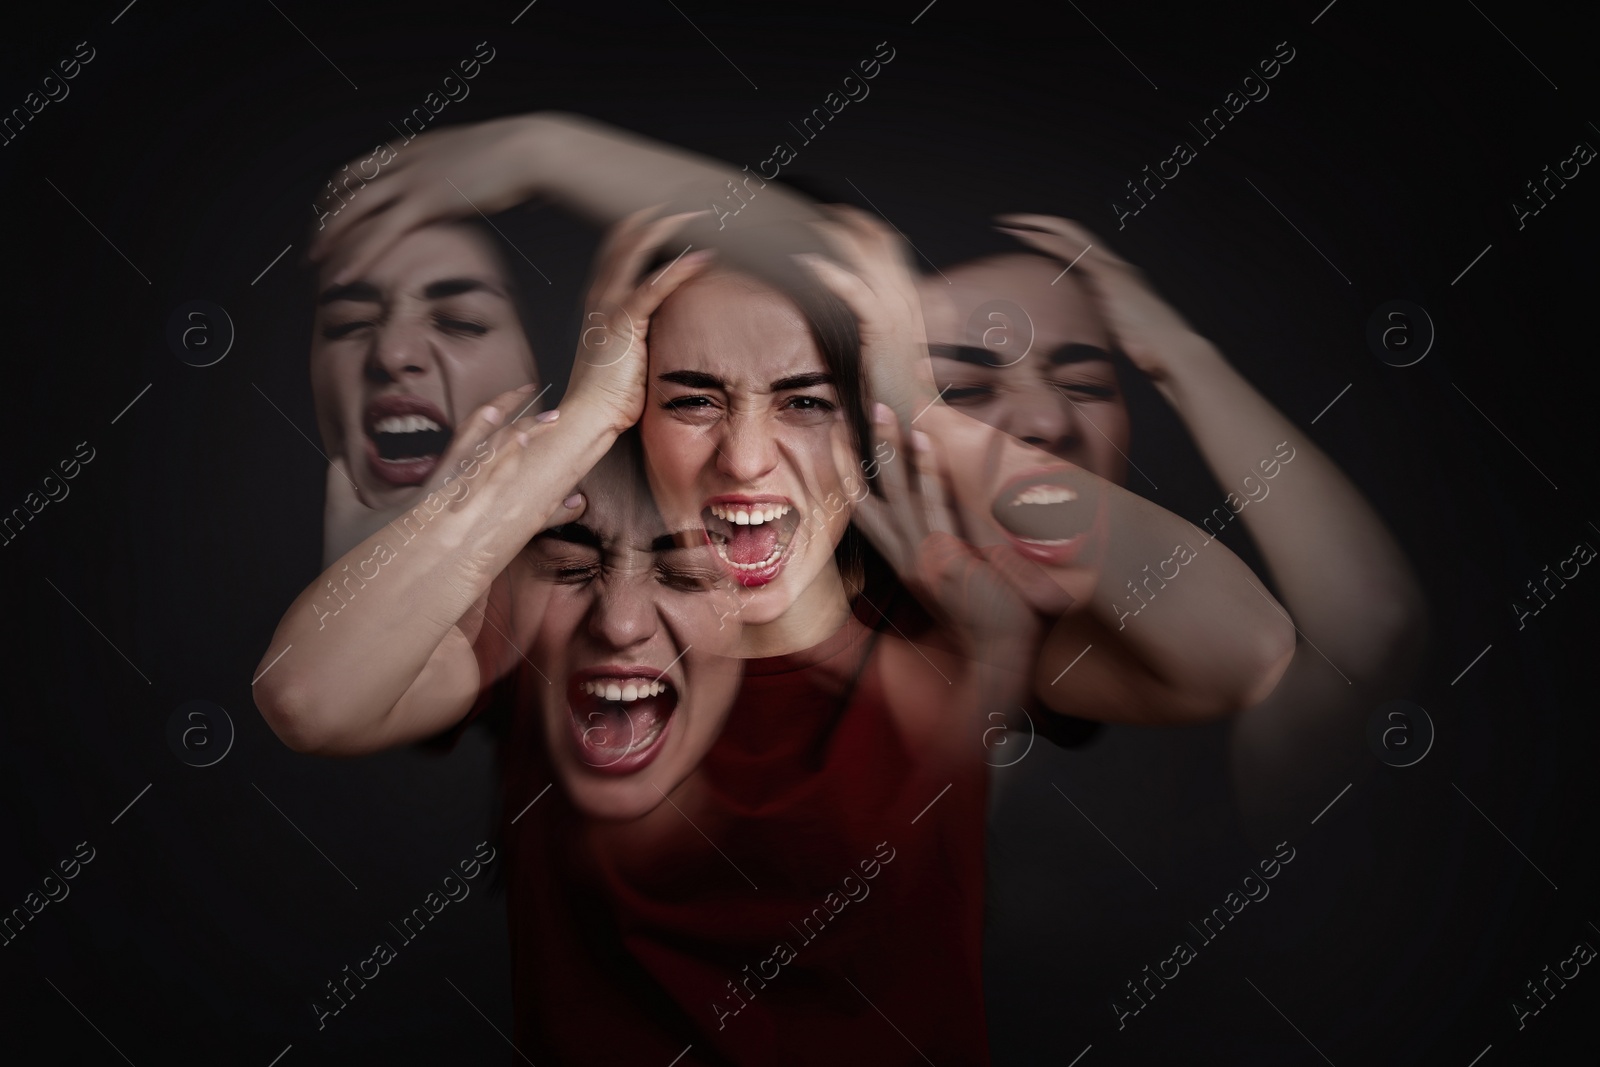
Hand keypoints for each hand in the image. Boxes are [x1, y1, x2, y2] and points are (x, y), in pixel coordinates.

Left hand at [309, 116, 543, 282]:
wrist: (530, 151)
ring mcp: (412, 178)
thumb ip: (461, 177)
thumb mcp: (476, 163)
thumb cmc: (517, 159)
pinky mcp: (425, 201)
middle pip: (346, 188)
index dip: (337, 195)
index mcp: (414, 149)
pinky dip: (357, 257)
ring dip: (330, 238)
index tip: (328, 217)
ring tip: (315, 264)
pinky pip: (380, 233)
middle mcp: (405, 160)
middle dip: (325, 219)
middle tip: (312, 246)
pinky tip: (343, 276)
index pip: (359, 169)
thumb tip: (470, 190)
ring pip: (354, 210)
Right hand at [566, 208, 714, 433]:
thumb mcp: (627, 355)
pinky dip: (678, 269)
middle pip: (623, 242)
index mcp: (599, 303)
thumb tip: (671, 328)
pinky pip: (653, 287)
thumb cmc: (609, 395)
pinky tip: (701, 257)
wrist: (588, 415)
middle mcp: (600, 298)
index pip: (617, 253)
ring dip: (665, 231)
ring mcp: (609, 308)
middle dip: (651, 220)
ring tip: (693, 216)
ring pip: (635, 253)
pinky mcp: (623, 323)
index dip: (638, 230)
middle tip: (682, 206)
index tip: (663, 217)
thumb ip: (643, 334)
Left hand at [795, 205, 937, 419]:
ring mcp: (896, 309)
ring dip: (830, 235)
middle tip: (802, 211)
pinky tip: (802, 261)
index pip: (881, 241)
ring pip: (863, 252)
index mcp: (905, 293)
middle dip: (837, 219)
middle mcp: (904, 294)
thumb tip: (841, 292)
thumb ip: (865, 314)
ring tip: (797, 225)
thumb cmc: (890, 384)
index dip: (853, 222)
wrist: (910, 414)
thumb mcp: (879, 341)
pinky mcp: (882, 327)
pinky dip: (826, 271)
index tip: (822, 213)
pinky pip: (852, 288)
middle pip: (873, 237)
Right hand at [847, 404, 1038, 660]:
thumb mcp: (956, 579)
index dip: (850, 476)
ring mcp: (926, 559)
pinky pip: (936, 509)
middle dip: (862, 454)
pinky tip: (926, 444)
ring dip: (893, 452)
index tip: (841, 442)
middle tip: (854, 412)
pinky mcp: (950, 561)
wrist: (1000, 654)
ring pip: (901, 496)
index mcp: (906, 561)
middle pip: (873, 497)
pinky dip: (929, 475)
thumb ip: (948, 545)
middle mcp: (908, 558)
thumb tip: (951, 502)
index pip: (868, 512)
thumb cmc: (986, 617)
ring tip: (888, 414)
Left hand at [993, 214, 1213, 387]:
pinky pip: (1074, 253)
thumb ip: (1097, 324)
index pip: (1080, 249)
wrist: (1172, 351)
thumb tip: (1077, 334)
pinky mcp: (1110, 277)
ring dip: (1039, 227)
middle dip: (1041, 223)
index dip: (1053, 241)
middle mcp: (1114, 265)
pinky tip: (1027, 237)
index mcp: (1115, 277)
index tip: (1027, 237)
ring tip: (1011, 224)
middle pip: (1074, 232)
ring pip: (1071, 236)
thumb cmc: (1148, 349)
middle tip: (1012, 221)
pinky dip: (1048, 242)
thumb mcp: (1115, 332)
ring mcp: (1113, 268)